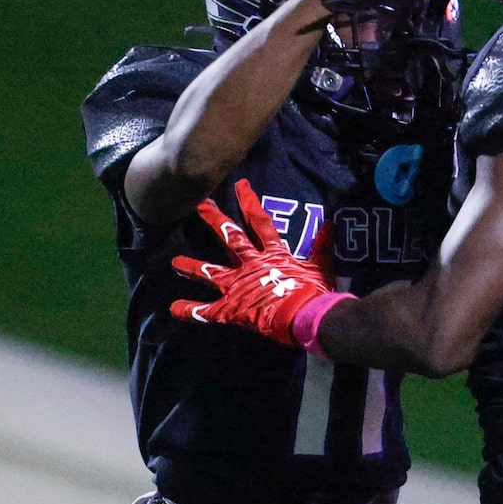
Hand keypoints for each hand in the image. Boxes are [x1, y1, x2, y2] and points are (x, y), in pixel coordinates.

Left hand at [170, 179, 342, 350]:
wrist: (306, 317)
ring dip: (192, 266)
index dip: (250, 203)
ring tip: (174, 263)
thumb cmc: (315, 294)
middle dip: (213, 220)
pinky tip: (172, 309)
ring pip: (211, 272)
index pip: (260, 222)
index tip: (240, 186)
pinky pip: (208, 311)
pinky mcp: (232, 308)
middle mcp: (251, 264)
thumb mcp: (322, 267)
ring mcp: (238, 286)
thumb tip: (330, 223)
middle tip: (197, 205)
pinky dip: (190, 310)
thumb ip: (322, 245)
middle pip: (229, 237)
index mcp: (273, 254)